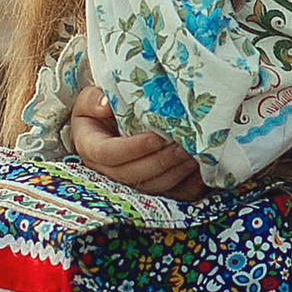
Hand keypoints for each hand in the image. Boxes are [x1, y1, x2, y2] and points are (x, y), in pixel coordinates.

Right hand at [68, 85, 204, 198]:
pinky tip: (202, 171)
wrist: (111, 119)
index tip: (155, 138)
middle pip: (133, 174)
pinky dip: (188, 185)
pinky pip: (171, 193)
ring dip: (174, 172)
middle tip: (182, 145)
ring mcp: (129, 181)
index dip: (132, 149)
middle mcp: (107, 170)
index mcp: (90, 147)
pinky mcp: (151, 185)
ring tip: (193, 154)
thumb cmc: (101, 106)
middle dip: (160, 161)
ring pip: (152, 186)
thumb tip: (104, 104)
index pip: (108, 154)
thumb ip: (93, 100)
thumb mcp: (90, 99)